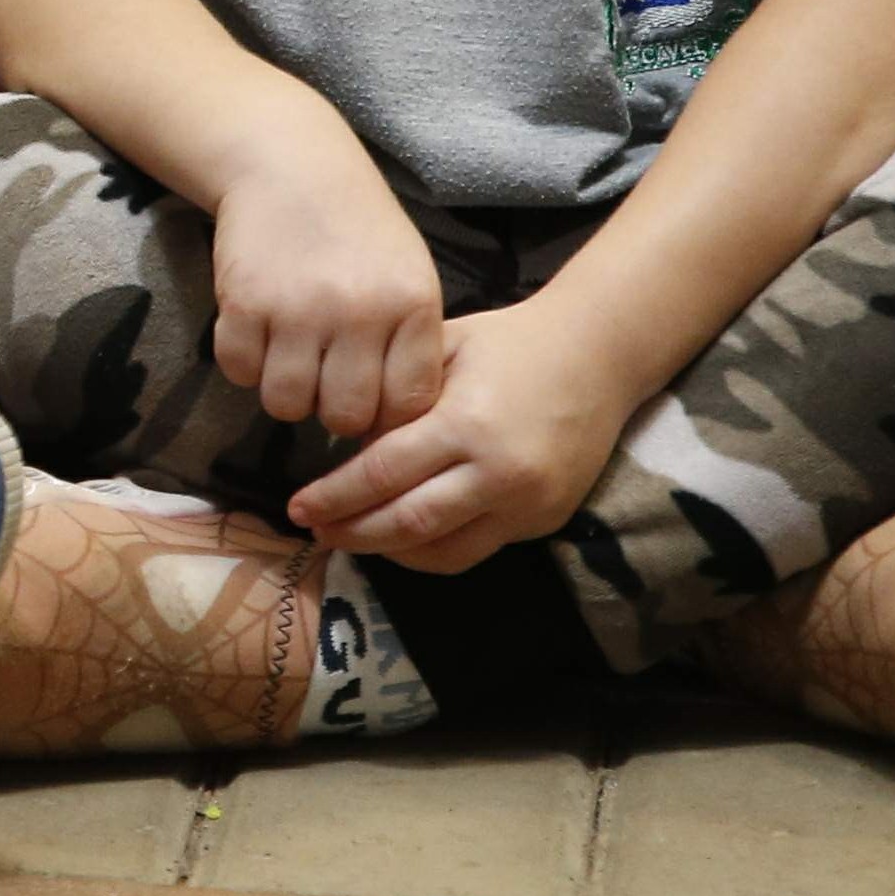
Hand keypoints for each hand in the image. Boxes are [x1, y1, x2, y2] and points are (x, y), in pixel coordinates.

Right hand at [205, 141, 447, 440]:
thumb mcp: (410, 278)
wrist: (289, 164)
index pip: (407, 405)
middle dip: (332, 409)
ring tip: (290, 359)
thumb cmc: (359, 230)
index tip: (371, 399)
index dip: (387, 416)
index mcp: (410, 306)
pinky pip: (238, 370)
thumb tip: (396, 426)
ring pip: (286, 403)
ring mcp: (297, 308)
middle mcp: (358, 311)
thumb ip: (410, 346)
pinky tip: (257, 334)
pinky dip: (244, 362)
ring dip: (284, 391)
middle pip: (344, 415)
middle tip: (324, 381)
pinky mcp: (243, 300)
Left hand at [284, 296, 641, 567]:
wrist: (596, 356)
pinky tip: (402, 539)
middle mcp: (497, 474)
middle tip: (315, 531)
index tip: (298, 506)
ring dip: (390, 552)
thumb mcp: (442, 349)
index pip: (383, 474)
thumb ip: (397, 397)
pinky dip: (433, 552)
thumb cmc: (508, 342)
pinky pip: (478, 550)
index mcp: (465, 424)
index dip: (336, 496)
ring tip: (352, 538)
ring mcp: (526, 504)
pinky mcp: (544, 520)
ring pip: (444, 551)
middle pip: (408, 523)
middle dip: (354, 533)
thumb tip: (347, 443)